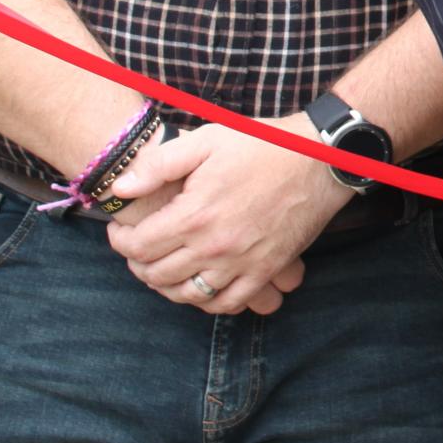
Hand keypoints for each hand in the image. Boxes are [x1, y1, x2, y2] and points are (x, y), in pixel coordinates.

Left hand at [104, 117, 344, 315]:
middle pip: (157, 275)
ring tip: (163, 268)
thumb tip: (121, 189)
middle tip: (137, 248)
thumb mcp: (208, 140)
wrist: (322, 159)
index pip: (138, 247)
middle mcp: (215, 247)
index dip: (120, 241)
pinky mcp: (266, 271)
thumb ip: (159, 165)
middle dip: (137, 264)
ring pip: (188, 296)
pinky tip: (200, 286)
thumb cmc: (265, 144)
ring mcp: (242, 263)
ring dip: (166, 287)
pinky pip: (228, 303)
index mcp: (195, 215)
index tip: (119, 230)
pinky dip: (207, 302)